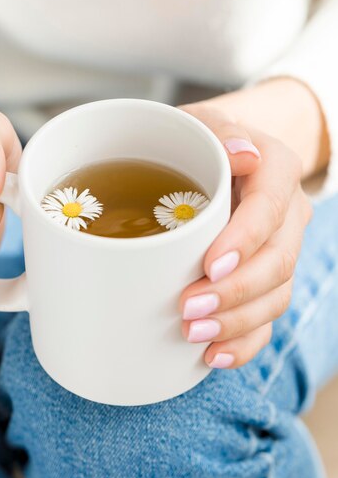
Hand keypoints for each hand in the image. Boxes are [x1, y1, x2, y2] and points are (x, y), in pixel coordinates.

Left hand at [179, 102, 312, 368]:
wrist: (222, 158)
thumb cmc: (200, 140)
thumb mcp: (201, 120)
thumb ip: (218, 129)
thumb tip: (242, 154)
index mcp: (276, 170)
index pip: (270, 208)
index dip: (245, 241)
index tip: (210, 265)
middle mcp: (287, 214)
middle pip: (277, 262)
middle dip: (235, 292)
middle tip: (188, 309)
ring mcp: (280, 250)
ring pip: (276, 295)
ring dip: (236, 322)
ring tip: (194, 336)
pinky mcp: (266, 279)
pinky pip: (267, 317)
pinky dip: (244, 342)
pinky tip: (213, 356)